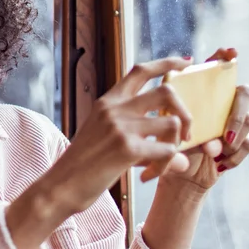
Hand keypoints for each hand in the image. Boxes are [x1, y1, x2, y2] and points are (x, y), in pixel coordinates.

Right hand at [43, 57, 196, 215]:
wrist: (62, 185)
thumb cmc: (83, 164)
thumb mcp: (102, 136)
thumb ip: (137, 135)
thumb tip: (179, 154)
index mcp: (108, 102)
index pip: (140, 70)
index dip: (166, 63)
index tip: (185, 63)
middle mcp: (114, 109)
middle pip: (166, 92)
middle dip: (185, 112)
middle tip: (186, 135)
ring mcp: (121, 127)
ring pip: (172, 122)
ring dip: (176, 145)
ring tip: (162, 162)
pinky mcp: (127, 149)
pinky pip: (167, 151)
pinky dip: (166, 166)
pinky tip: (149, 175)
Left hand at [158, 47, 248, 190]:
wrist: (175, 174)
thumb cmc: (167, 144)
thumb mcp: (164, 125)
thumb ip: (175, 114)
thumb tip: (199, 125)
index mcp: (201, 93)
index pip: (218, 67)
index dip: (226, 57)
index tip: (231, 53)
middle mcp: (222, 103)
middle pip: (245, 92)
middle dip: (238, 110)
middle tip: (225, 131)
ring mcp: (234, 122)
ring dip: (233, 136)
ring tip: (212, 151)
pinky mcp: (240, 142)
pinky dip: (234, 155)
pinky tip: (219, 163)